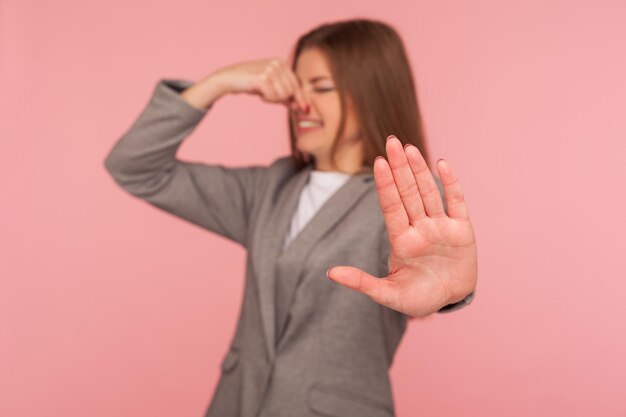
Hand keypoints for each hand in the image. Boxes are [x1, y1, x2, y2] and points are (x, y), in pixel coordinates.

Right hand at [212, 57, 307, 110]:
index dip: (299, 98)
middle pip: (291, 91)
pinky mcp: (263, 78)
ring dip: (273, 99)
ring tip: (262, 93)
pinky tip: (259, 94)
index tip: (304, 109)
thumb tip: (301, 106)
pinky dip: (267, 99)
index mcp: (281, 61)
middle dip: (283, 99)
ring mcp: (270, 70)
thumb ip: (286, 93)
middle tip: (269, 97)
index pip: (296, 83)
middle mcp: (277, 63)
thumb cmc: (250, 82)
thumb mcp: (271, 85)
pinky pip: (273, 97)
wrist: (229, 78)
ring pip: (283, 95)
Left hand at [326, 135, 477, 317]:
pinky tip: (442, 164)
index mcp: (401, 240)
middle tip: (391, 141)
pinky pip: (456, 202)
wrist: (450, 301)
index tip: (378, 162)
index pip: (391, 207)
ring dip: (420, 171)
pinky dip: (451, 183)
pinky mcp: (462, 230)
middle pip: (408, 193)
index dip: (385, 185)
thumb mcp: (388, 294)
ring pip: (429, 193)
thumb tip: (330, 273)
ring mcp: (440, 227)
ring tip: (409, 148)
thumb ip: (362, 283)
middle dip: (399, 168)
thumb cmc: (417, 298)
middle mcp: (420, 228)